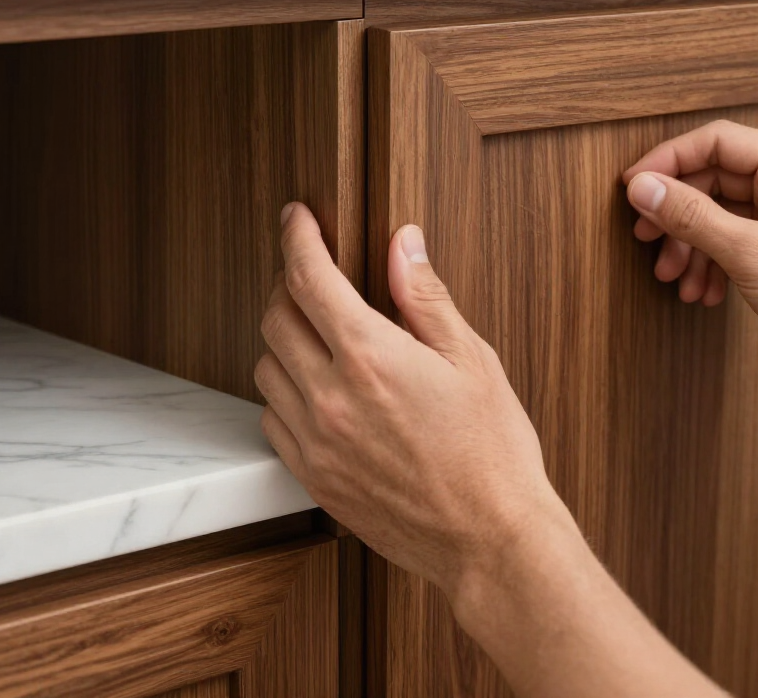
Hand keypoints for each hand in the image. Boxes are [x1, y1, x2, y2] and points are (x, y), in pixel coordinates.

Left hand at [255, 203, 565, 604]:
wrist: (489, 539)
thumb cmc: (492, 449)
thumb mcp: (471, 358)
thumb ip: (425, 296)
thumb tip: (403, 243)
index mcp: (372, 358)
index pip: (310, 278)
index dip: (297, 238)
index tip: (296, 218)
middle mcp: (331, 397)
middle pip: (275, 317)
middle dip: (290, 285)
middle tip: (316, 277)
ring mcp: (316, 442)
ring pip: (266, 367)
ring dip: (284, 338)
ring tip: (322, 335)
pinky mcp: (312, 477)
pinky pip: (272, 419)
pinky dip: (284, 391)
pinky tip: (320, 390)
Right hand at [622, 120, 757, 384]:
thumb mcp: (747, 252)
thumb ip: (690, 215)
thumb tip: (643, 188)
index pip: (715, 141)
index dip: (667, 162)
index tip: (633, 188)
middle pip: (713, 179)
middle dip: (677, 216)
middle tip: (646, 238)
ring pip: (721, 213)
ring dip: (692, 246)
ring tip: (674, 277)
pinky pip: (737, 238)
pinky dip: (714, 262)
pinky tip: (704, 291)